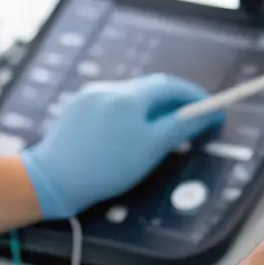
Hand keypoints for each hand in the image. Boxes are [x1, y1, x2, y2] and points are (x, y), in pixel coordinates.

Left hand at [21, 75, 223, 218]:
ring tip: (160, 132)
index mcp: (129, 96)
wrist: (53, 179)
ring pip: (131, 97)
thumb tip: (207, 113)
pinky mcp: (78, 108)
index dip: (194, 96)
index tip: (210, 108)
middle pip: (151, 88)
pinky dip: (129, 115)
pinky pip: (112, 105)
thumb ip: (181, 127)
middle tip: (191, 119)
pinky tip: (127, 137)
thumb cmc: (105, 168)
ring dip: (151, 109)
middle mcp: (110, 89)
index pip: (171, 86)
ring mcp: (91, 97)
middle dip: (174, 102)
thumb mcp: (151, 149)